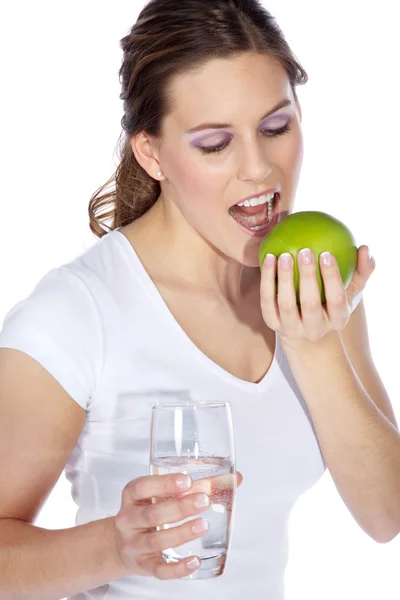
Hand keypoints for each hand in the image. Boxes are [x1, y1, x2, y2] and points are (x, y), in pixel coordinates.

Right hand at [111, 471, 242, 579]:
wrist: (121, 543)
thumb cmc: (148, 511)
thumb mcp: (162, 495)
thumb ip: (197, 485)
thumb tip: (235, 478)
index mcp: (132, 497)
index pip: (141, 488)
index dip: (163, 484)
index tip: (187, 480)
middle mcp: (129, 520)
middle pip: (152, 514)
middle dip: (179, 508)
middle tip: (203, 501)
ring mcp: (134, 545)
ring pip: (156, 541)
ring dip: (181, 533)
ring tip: (202, 525)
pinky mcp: (143, 566)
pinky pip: (159, 570)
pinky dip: (177, 568)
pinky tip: (194, 561)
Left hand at [260, 244, 374, 348]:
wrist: (306, 332)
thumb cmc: (331, 303)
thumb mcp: (350, 291)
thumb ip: (362, 271)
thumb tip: (365, 248)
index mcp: (338, 320)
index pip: (336, 299)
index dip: (332, 277)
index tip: (327, 253)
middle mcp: (315, 329)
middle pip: (310, 303)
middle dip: (308, 276)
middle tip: (304, 251)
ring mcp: (292, 329)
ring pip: (286, 304)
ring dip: (284, 278)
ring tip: (283, 255)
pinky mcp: (272, 324)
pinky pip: (267, 301)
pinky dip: (267, 280)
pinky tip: (268, 258)